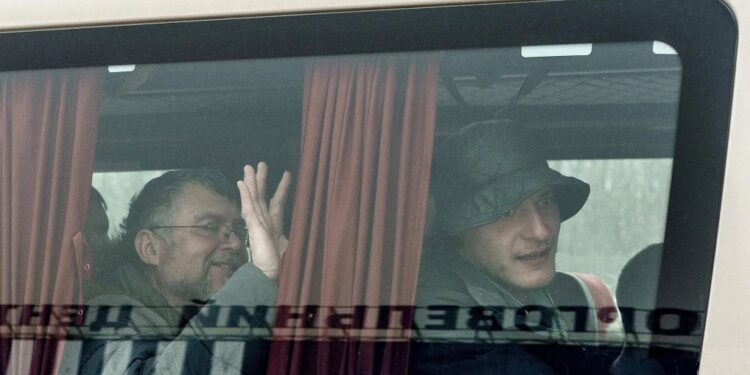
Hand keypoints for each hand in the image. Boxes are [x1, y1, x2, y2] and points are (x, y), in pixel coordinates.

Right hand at [237, 162, 291, 279]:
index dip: (282, 188)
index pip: (277, 202)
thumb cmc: (279, 263)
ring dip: (251, 182)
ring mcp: (256, 222)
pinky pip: (248, 206)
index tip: (286, 174)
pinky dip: (245, 194)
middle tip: (260, 164)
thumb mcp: (289, 245)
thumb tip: (302, 231)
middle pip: (261, 196)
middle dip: (261, 180)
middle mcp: (263, 221)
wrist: (269, 273)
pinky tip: (242, 183)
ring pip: (253, 197)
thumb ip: (292, 235)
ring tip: (249, 167)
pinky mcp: (253, 225)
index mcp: (273, 224)